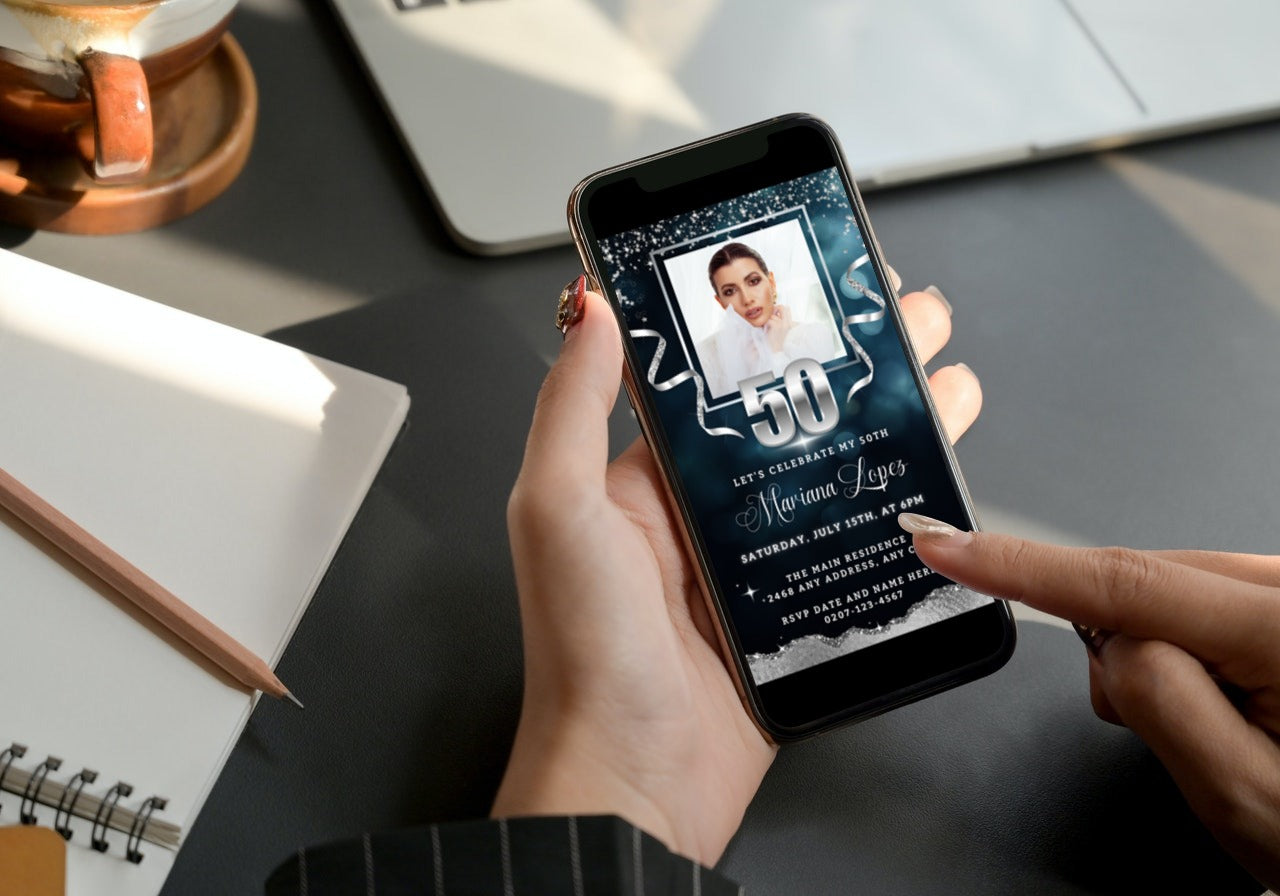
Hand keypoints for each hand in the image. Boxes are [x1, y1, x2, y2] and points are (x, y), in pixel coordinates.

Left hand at [494, 281, 977, 864]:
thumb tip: (589, 308)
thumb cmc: (585, 654)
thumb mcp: (558, 511)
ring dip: (891, 420)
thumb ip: (571, 407)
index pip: (719, 380)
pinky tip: (937, 477)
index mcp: (647, 477)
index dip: (770, 326)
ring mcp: (755, 560)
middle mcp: (703, 512)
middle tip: (909, 318)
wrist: (635, 783)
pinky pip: (853, 542)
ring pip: (836, 470)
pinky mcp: (795, 610)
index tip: (818, 280)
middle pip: (794, 415)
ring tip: (945, 379)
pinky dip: (899, 506)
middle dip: (855, 360)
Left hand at [763, 304, 793, 352]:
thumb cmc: (777, 344)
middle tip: (769, 317)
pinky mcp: (776, 326)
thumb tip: (773, 314)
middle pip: (782, 307)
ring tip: (765, 328)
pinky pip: (768, 320)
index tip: (774, 316)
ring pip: (772, 315)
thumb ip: (779, 323)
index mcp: (791, 324)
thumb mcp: (781, 332)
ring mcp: (782, 324)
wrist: (776, 354)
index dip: (779, 310)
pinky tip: (764, 330)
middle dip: (774, 309)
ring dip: (767, 320)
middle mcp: (788, 323)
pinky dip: (764, 324)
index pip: (787, 309)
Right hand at [903, 523, 1279, 890]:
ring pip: (1173, 591)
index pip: (1123, 581)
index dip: (1019, 563)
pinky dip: (1191, 645)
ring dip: (1165, 653)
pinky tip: (1237, 701)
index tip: (947, 546)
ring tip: (1227, 729)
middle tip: (1180, 734)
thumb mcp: (1245, 799)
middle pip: (1148, 581)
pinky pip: (1204, 598)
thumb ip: (1160, 704)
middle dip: (1125, 645)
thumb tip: (1105, 639)